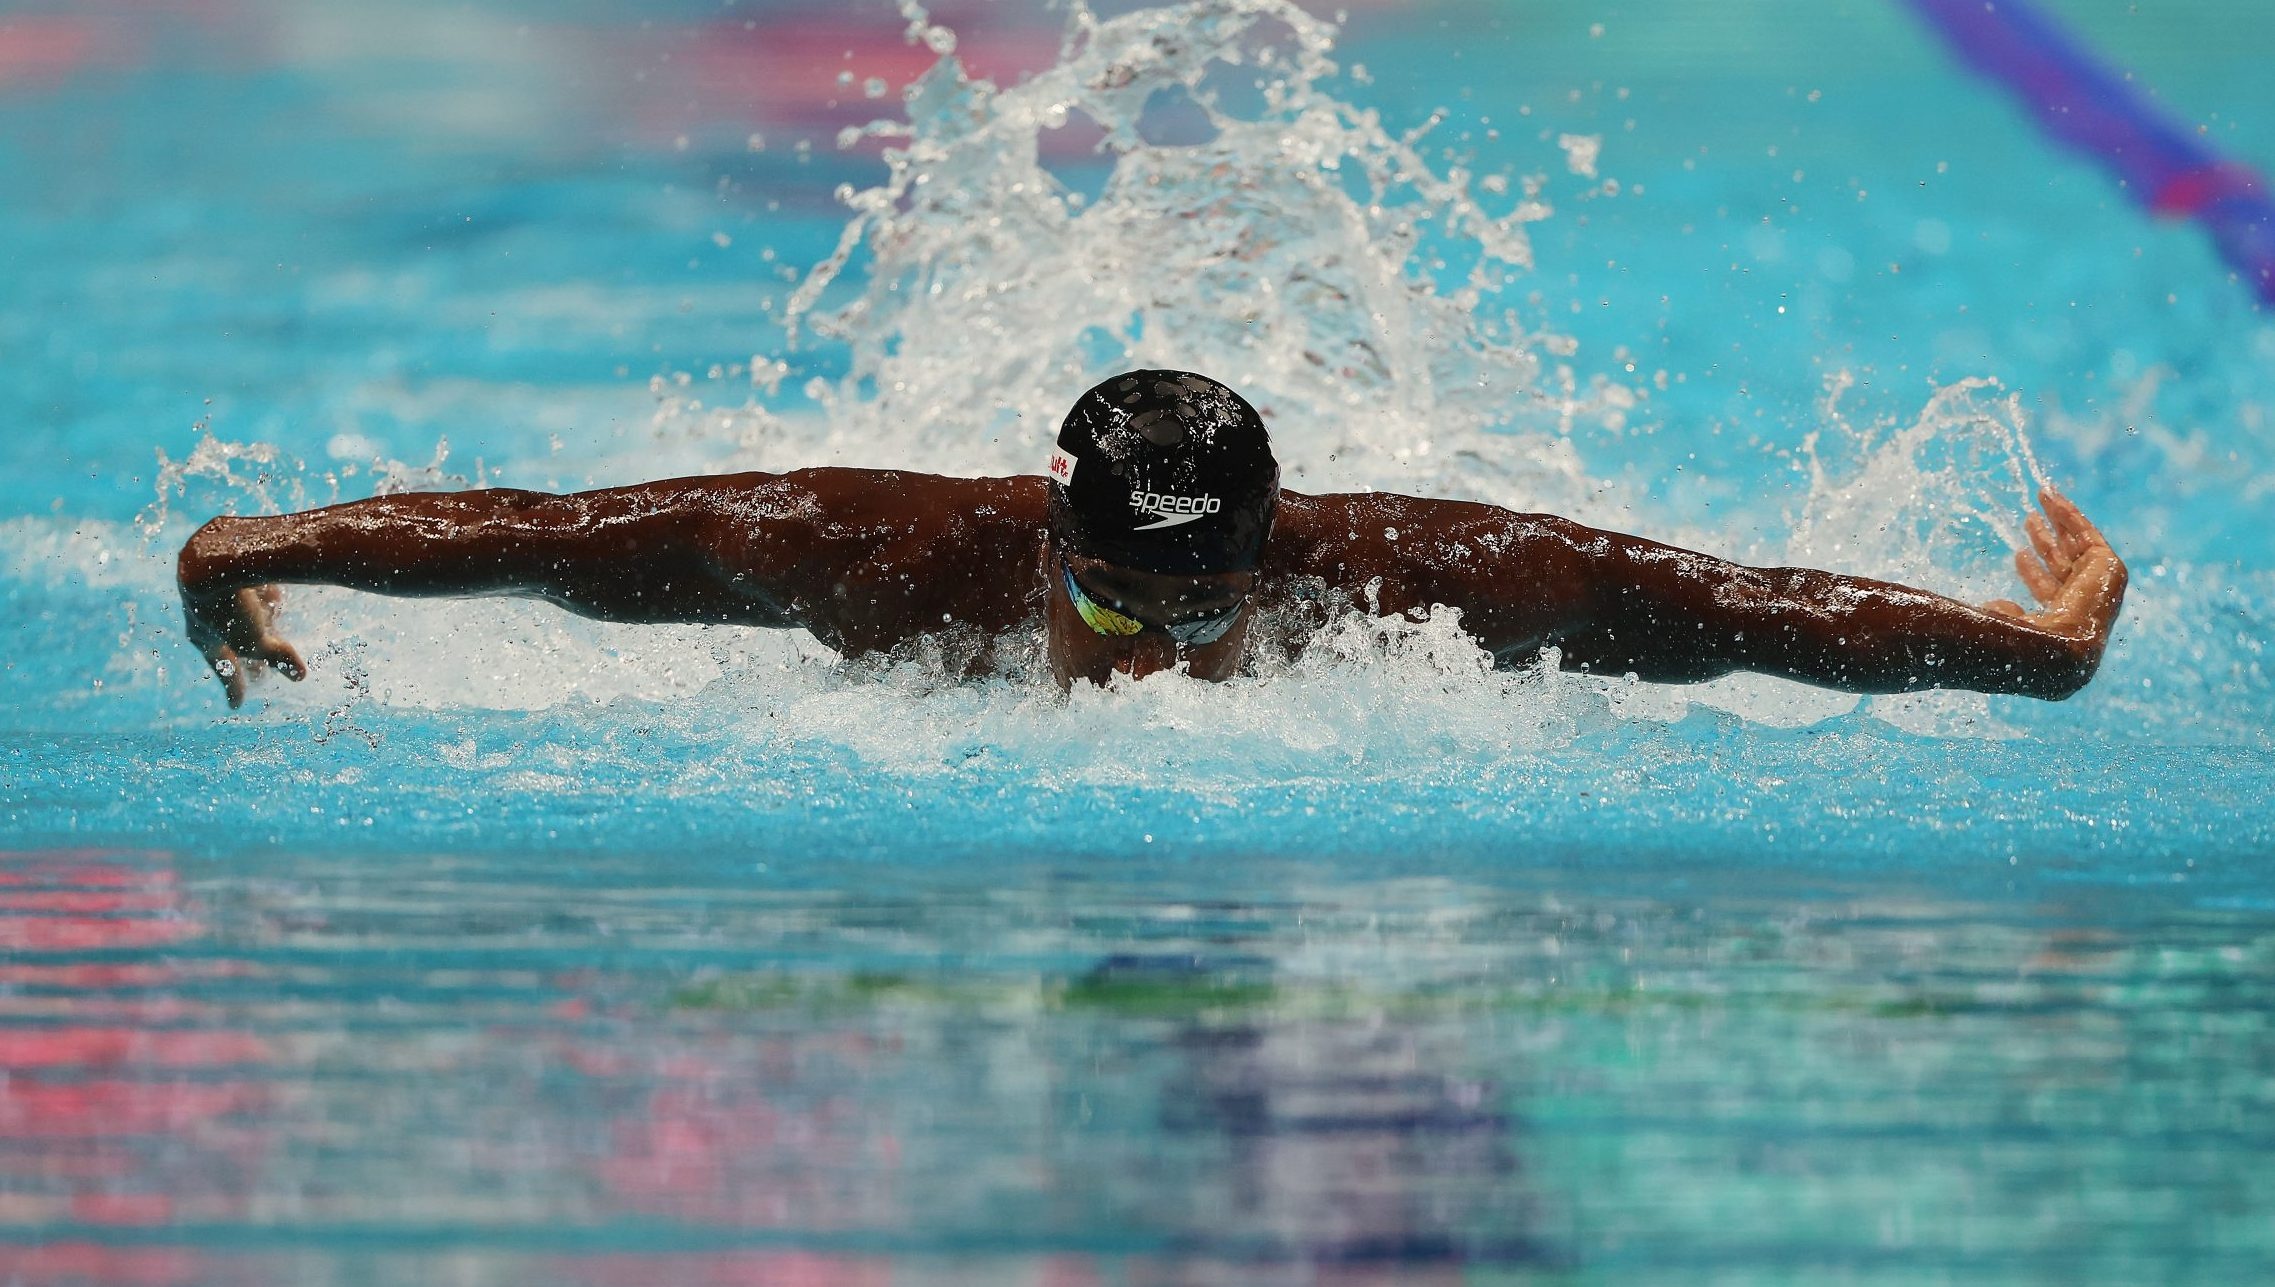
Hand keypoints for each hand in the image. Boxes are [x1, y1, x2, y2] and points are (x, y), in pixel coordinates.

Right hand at [182, 582, 307, 708]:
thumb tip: (299, 676)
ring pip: (239, 615)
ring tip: (271, 632)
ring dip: (256, 625)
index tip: (236, 706)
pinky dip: (261, 596)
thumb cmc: (229, 607)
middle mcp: (205, 617)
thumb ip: (278, 657)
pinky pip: (249, 590)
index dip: (233, 688)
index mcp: (205, 639)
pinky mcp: (228, 570)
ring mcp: (216, 592)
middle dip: (250, 659)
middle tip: (261, 676)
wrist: (213, 556)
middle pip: (234, 643)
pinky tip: (275, 596)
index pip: (224, 671)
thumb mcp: (256, 639)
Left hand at [1980, 487, 2127, 645]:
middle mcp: (2081, 598)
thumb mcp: (2010, 627)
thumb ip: (2003, 614)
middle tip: (2029, 518)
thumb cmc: (2033, 644)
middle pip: (2062, 560)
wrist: (2062, 647)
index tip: (2018, 552)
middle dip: (2045, 538)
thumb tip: (1993, 605)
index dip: (2032, 570)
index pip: (2047, 588)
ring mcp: (2097, 582)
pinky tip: (2052, 497)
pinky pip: (2086, 533)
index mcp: (2062, 617)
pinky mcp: (2108, 565)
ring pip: (2074, 543)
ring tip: (2038, 502)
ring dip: (2056, 520)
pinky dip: (2069, 514)